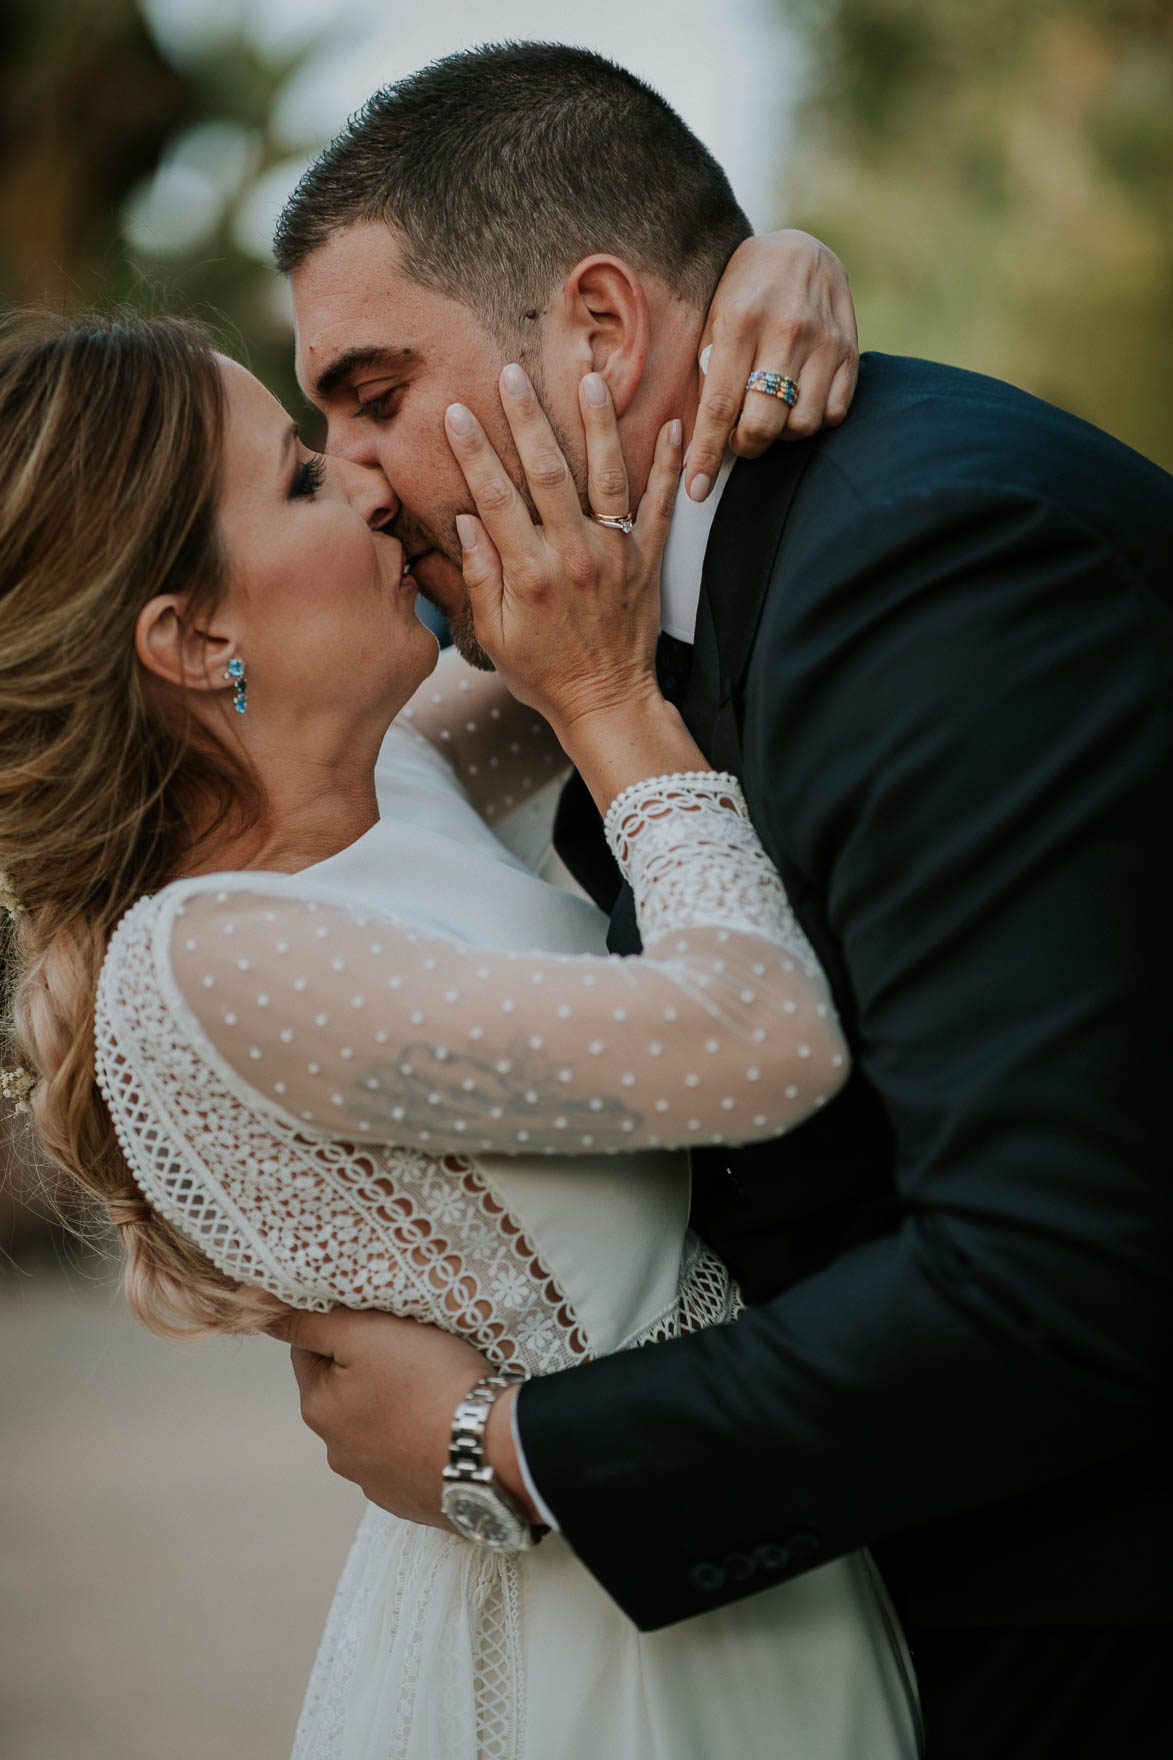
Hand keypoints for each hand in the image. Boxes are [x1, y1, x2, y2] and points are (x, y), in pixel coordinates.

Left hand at [272, 1308, 524, 1527]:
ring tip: (432, 1390)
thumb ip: (311, 1324)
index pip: (310, 1352)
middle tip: (410, 1352)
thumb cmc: (428, 1382)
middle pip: (343, 1391)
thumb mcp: (366, 1333)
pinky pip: (405, 1458)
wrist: (489, 1451)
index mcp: (318, 1408)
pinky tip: (443, 1427)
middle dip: (366, 1371)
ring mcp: (375, 1482)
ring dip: (392, 1408)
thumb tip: (266, 1319)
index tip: (378, 1323)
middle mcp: (337, 1452)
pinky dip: (416, 1441)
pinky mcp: (411, 1499)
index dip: (342, 1329)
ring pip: (374, 1427)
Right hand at [445, 366, 679, 738]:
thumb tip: (466, 519)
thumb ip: (480, 575)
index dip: (474, 452)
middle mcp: (573, 555)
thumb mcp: (495, 636)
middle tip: (511, 372)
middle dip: (527, 418)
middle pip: (547, 472)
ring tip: (588, 379)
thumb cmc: (542, 674)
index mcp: (529, 573)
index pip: (495, 497)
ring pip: (606, 475)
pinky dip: (668, 464)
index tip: (457, 411)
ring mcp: (615, 553)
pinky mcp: (647, 559)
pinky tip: (670, 424)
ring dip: (596, 424)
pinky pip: (661, 504)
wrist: (607, 702)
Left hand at [687, 229, 859, 499]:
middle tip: (739, 435)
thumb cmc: (744, 290)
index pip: (720, 405)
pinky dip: (811, 421)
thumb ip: (708, 372)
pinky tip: (797, 402)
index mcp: (740, 320)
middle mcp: (786, 330)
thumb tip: (696, 438)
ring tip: (769, 412)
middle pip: (764, 424)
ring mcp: (824, 341)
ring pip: (801, 426)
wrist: (800, 250)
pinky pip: (832, 414)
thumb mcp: (713, 317)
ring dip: (780, 434)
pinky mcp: (850, 350)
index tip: (696, 490)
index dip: (707, 455)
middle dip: (745, 445)